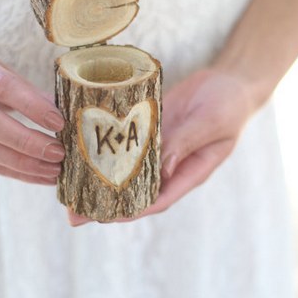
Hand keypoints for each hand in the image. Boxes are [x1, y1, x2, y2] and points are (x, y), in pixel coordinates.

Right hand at [0, 43, 65, 183]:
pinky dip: (13, 171)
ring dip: (22, 163)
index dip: (31, 106)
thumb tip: (59, 115)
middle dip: (26, 141)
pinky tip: (38, 175)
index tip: (59, 122)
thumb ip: (25, 89)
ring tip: (53, 170)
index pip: (1, 86)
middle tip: (58, 152)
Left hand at [67, 66, 257, 224]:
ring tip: (66, 183)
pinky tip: (80, 147)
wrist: (231, 80)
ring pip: (123, 168)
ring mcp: (157, 147)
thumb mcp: (212, 121)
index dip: (130, 211)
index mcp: (189, 172)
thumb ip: (187, 141)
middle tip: (71, 211)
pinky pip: (124, 141)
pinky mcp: (148, 129)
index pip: (157, 200)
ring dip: (97, 176)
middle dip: (104, 202)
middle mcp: (170, 165)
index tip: (103, 217)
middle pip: (133, 191)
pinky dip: (104, 146)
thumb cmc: (229, 104)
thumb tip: (162, 166)